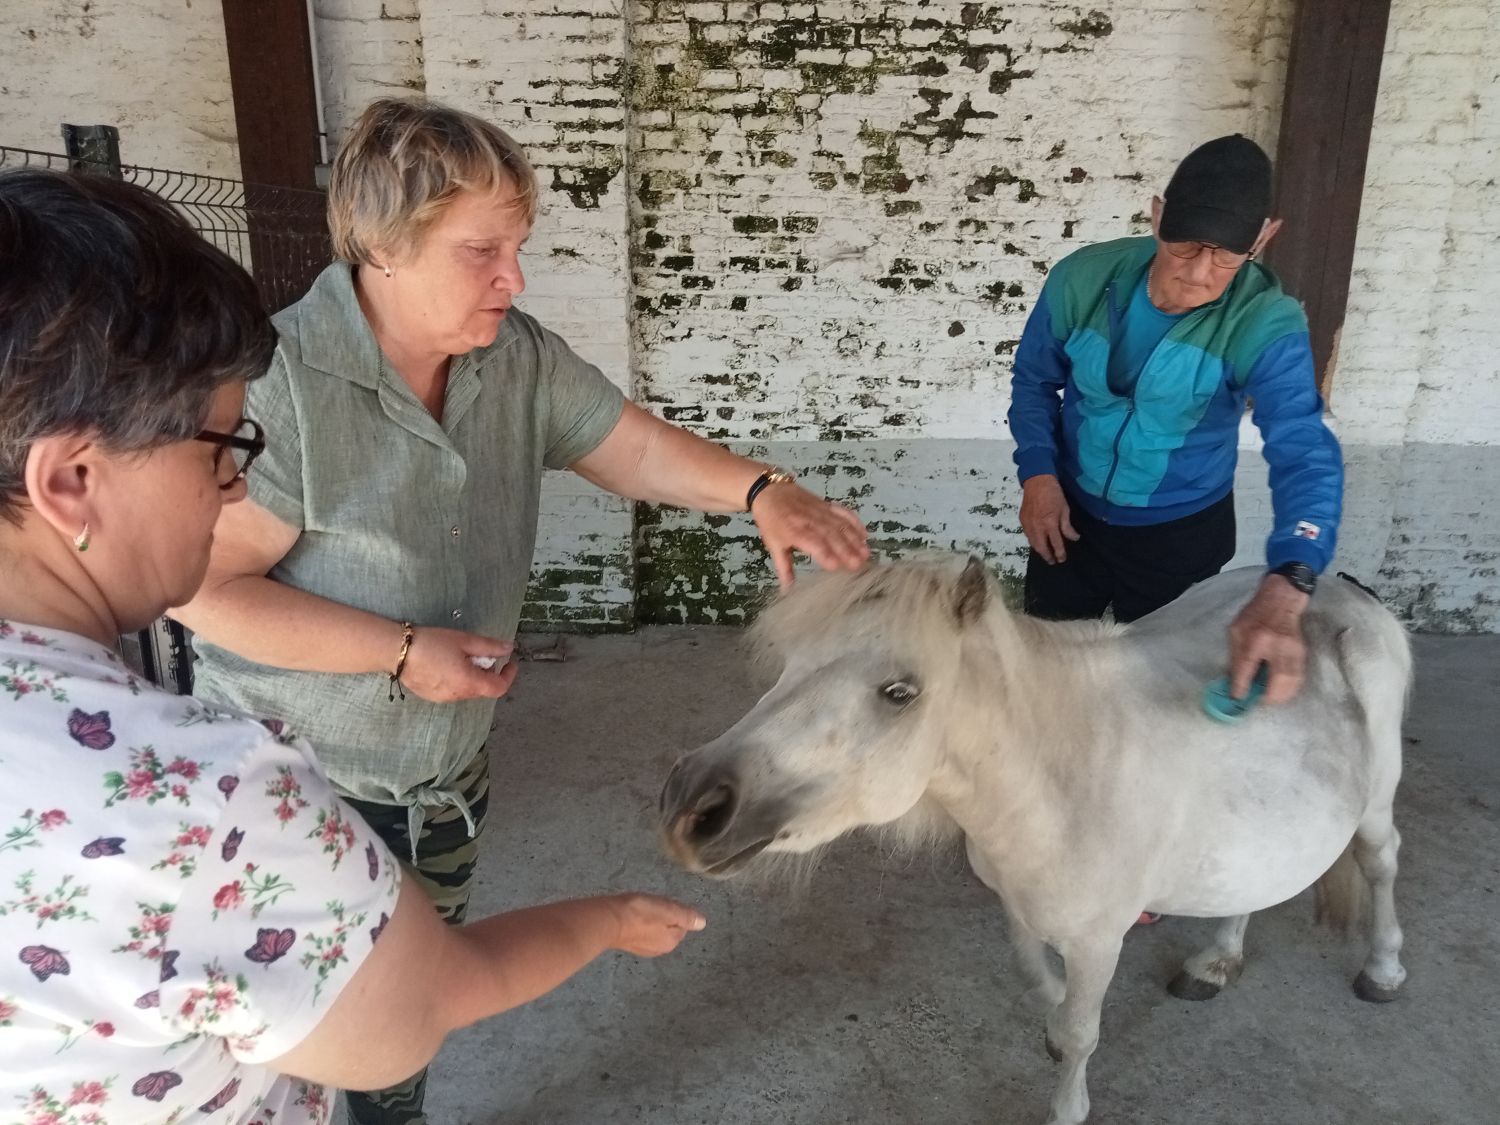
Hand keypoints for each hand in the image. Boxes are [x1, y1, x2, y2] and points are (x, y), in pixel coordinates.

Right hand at [398, 627, 517, 703]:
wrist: (396, 651)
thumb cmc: (432, 643)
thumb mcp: (464, 640)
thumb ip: (489, 647)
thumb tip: (508, 649)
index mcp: (469, 683)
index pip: (498, 688)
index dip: (508, 676)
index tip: (510, 662)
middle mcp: (457, 696)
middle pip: (482, 689)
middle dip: (488, 673)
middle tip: (482, 654)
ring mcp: (443, 698)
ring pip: (467, 690)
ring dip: (472, 677)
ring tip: (462, 657)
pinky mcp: (431, 696)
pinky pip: (452, 691)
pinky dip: (458, 680)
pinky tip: (447, 664)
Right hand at [604, 893, 706, 956]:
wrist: (607, 920)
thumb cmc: (640, 913)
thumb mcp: (668, 910)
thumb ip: (686, 916)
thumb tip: (702, 923)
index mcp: (671, 942)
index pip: (682, 925)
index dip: (676, 911)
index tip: (665, 903)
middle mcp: (659, 950)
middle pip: (669, 928)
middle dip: (664, 917)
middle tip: (654, 904)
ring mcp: (642, 949)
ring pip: (654, 930)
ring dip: (651, 920)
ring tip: (642, 908)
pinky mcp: (627, 944)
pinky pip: (640, 931)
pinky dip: (639, 924)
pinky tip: (631, 916)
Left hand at [751, 482, 870, 588]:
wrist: (771, 492)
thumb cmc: (771, 521)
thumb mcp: (774, 545)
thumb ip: (784, 567)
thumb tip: (787, 590)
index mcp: (794, 531)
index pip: (813, 543)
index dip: (824, 554)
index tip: (836, 566)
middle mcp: (810, 521)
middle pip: (831, 535)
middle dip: (846, 550)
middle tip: (858, 564)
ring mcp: (821, 511)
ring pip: (840, 525)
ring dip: (854, 539)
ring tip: (865, 553)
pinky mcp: (827, 505)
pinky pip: (843, 513)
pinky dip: (855, 523)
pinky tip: (864, 534)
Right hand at [1020, 475, 1078, 563]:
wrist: (1037, 482)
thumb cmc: (1054, 494)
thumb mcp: (1065, 510)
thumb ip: (1067, 526)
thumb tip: (1073, 538)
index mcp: (1050, 524)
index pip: (1055, 544)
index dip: (1059, 553)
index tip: (1062, 559)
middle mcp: (1037, 527)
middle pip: (1041, 547)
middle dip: (1047, 556)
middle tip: (1052, 561)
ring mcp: (1028, 524)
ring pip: (1032, 543)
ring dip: (1039, 550)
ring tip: (1045, 554)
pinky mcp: (1022, 520)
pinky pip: (1028, 535)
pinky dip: (1033, 541)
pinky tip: (1037, 542)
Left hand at [1227, 574, 1310, 704]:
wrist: (1281, 600)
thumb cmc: (1255, 614)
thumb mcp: (1236, 630)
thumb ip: (1235, 655)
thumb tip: (1234, 679)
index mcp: (1256, 637)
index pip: (1248, 666)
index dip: (1242, 685)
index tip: (1237, 698)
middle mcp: (1277, 645)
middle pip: (1278, 678)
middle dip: (1269, 696)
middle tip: (1259, 702)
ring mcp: (1293, 649)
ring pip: (1292, 680)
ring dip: (1281, 695)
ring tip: (1270, 700)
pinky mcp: (1301, 652)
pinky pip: (1299, 676)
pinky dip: (1291, 688)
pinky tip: (1281, 691)